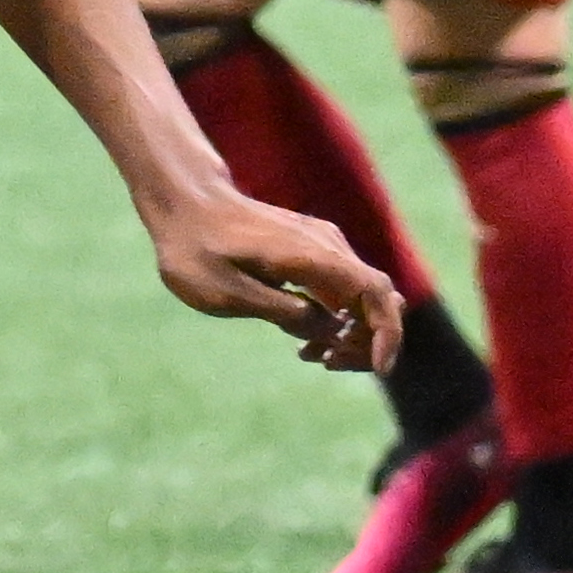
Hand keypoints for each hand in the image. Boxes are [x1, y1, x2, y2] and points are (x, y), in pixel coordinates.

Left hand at [147, 184, 403, 373]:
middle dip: (366, 340)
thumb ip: (282, 311)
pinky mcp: (312, 253)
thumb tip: (331, 330)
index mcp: (311, 255)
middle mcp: (327, 246)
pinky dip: (335, 318)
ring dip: (349, 333)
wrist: (185, 204)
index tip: (379, 368)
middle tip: (327, 363)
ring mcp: (322, 247)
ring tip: (312, 356)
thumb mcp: (227, 292)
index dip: (387, 332)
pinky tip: (307, 342)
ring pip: (360, 296)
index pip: (374, 292)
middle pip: (377, 298)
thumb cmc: (197, 250)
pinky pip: (340, 289)